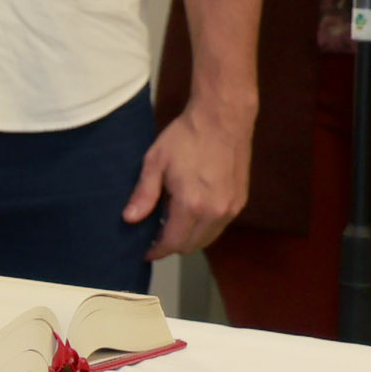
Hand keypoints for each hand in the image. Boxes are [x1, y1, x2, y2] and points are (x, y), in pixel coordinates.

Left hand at [128, 103, 250, 259]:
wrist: (223, 119)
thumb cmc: (185, 138)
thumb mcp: (155, 162)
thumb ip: (144, 194)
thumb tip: (129, 219)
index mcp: (191, 205)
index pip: (173, 243)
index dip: (157, 251)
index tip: (145, 252)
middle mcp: (215, 212)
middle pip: (191, 245)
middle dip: (172, 245)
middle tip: (154, 235)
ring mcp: (231, 208)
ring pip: (208, 238)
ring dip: (189, 238)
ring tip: (170, 223)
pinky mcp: (240, 201)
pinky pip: (220, 226)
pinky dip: (204, 227)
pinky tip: (191, 213)